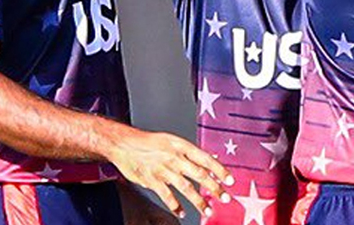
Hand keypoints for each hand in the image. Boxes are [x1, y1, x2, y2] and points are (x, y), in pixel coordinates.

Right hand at [107, 129, 232, 218]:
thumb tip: (210, 158)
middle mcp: (174, 157)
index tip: (230, 180)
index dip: (220, 170)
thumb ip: (190, 152)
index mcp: (181, 146)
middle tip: (224, 198)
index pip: (206, 158)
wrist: (123, 143)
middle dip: (214, 188)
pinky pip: (167, 196)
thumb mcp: (171, 141)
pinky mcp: (152, 180)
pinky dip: (175, 206)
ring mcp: (163, 169)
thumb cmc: (148, 142)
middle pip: (199, 174)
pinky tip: (181, 212)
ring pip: (186, 187)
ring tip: (207, 210)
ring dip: (198, 201)